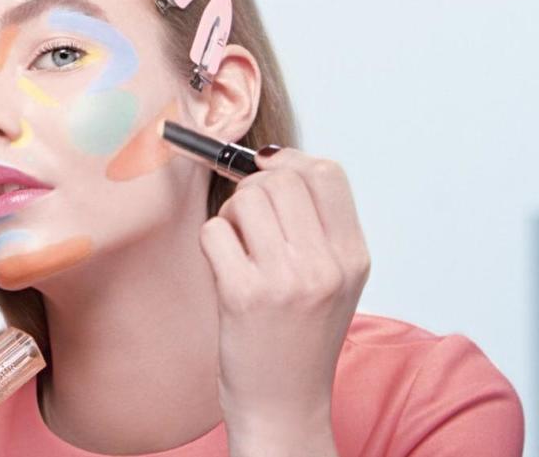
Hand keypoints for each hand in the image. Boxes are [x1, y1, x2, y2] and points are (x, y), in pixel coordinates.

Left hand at [199, 147, 370, 452]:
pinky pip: (214, 232)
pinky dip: (212, 244)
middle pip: (281, 178)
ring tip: (238, 248)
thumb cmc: (301, 338)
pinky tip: (224, 270)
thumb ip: (316, 223)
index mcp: (353, 256)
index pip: (327, 172)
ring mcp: (286, 280)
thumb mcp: (334, 279)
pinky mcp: (243, 295)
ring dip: (231, 216)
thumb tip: (273, 160)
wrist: (285, 404)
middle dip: (253, 188)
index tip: (267, 167)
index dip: (290, 160)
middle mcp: (326, 265)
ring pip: (245, 199)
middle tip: (248, 219)